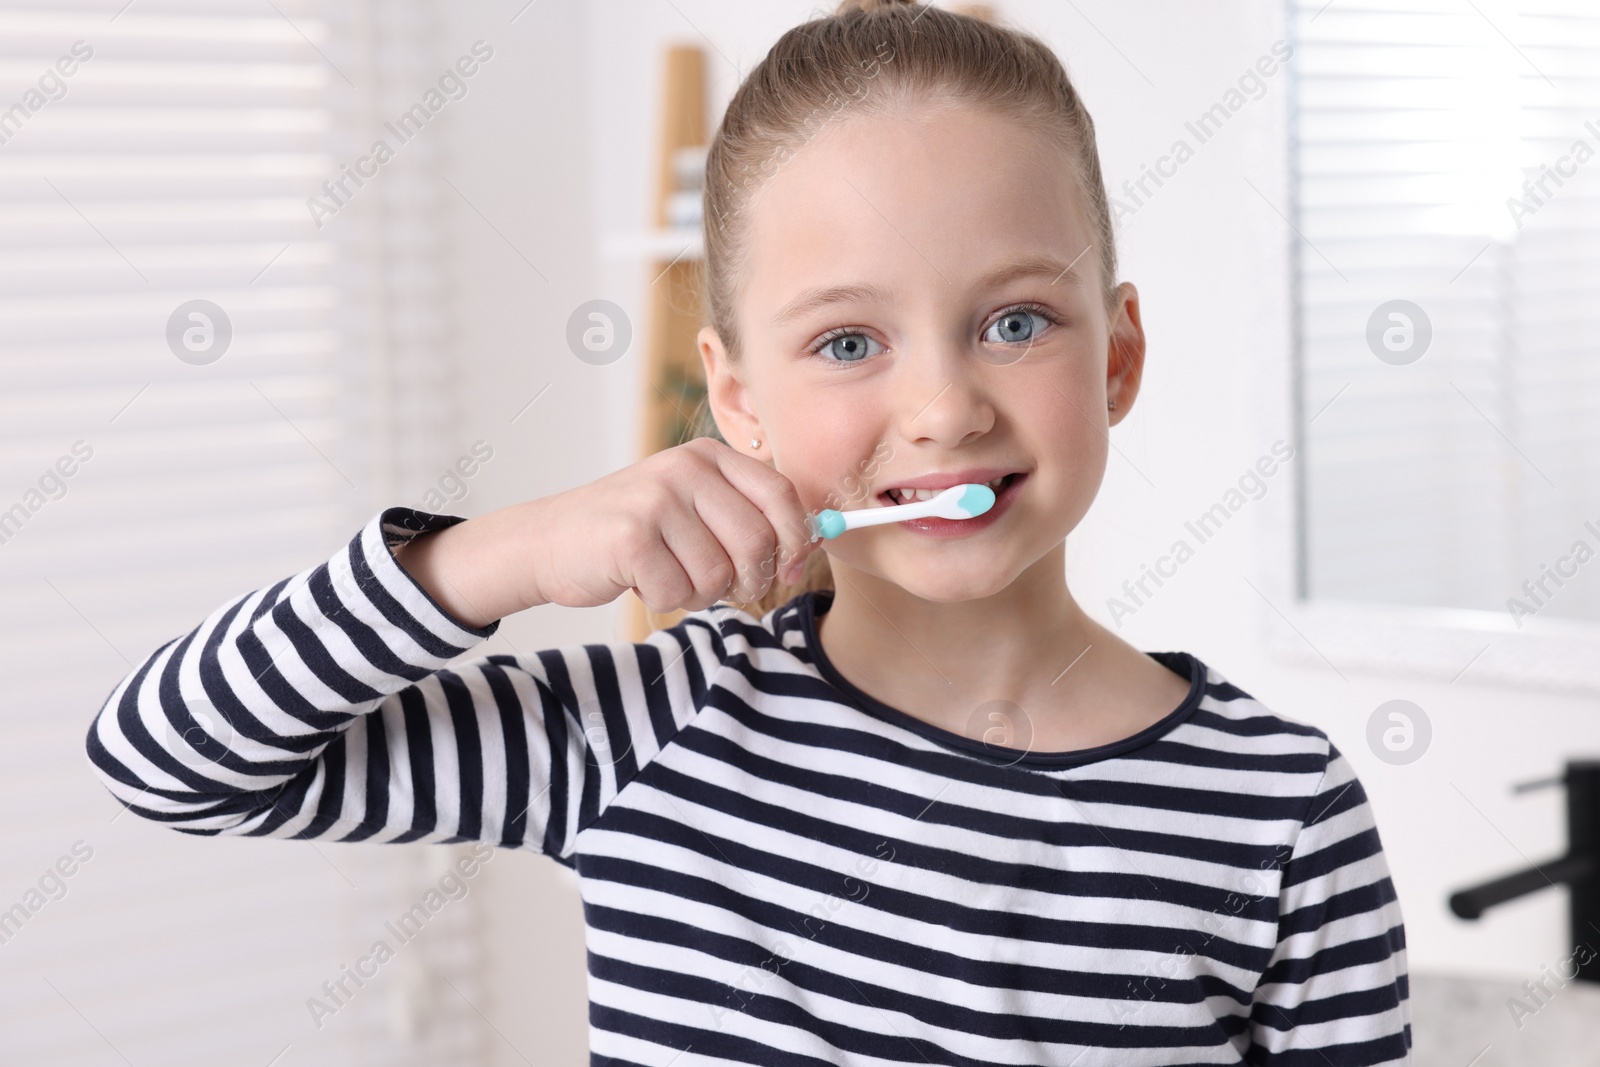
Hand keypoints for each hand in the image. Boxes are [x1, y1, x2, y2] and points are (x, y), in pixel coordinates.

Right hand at [526, 437, 818, 613]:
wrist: (549, 541)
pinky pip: (680, 591)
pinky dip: (666, 599)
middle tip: (718, 585)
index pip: (781, 494)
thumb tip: (811, 543)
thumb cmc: (632, 532)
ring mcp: (657, 499)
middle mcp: (685, 469)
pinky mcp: (631, 536)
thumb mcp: (692, 507)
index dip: (796, 539)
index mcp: (708, 457)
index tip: (790, 568)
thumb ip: (746, 516)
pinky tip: (642, 579)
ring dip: (700, 592)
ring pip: (719, 574)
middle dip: (746, 579)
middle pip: (757, 541)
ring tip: (670, 575)